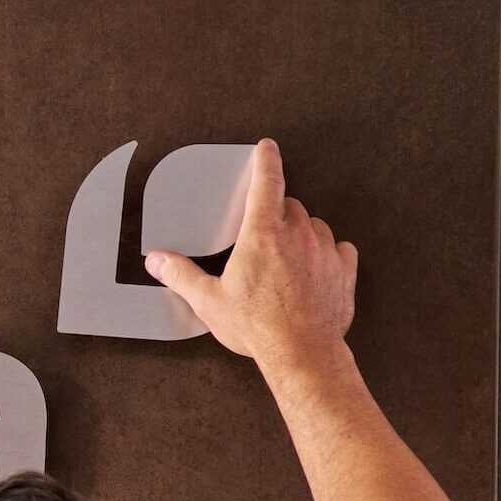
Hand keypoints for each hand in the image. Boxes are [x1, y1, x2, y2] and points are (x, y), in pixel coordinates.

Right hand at [144, 138, 357, 368]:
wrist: (302, 353)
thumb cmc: (256, 326)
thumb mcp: (209, 301)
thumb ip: (181, 275)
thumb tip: (157, 261)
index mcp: (262, 235)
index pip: (267, 182)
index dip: (266, 160)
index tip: (266, 147)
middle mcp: (297, 235)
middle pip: (291, 206)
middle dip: (278, 213)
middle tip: (264, 234)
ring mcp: (324, 251)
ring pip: (314, 226)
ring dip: (301, 234)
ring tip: (287, 258)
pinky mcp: (344, 270)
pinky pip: (338, 248)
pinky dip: (326, 253)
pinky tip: (315, 270)